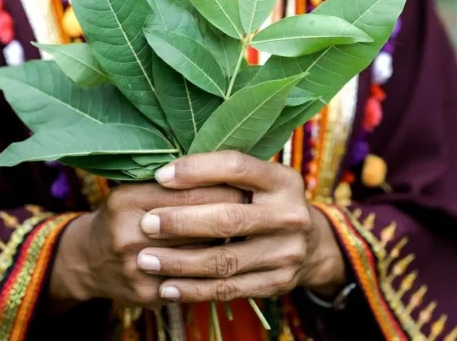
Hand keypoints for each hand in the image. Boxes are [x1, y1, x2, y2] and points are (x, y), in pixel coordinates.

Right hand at [49, 182, 245, 309]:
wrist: (88, 261)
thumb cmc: (124, 214)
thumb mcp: (135, 187)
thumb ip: (172, 181)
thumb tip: (228, 171)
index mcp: (127, 200)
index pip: (189, 192)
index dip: (224, 187)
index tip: (245, 184)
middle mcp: (129, 234)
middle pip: (198, 223)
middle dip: (232, 215)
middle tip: (255, 208)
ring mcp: (137, 268)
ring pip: (200, 255)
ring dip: (227, 244)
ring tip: (247, 232)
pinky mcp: (147, 294)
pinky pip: (193, 281)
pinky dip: (213, 270)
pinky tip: (227, 260)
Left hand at [136, 152, 346, 302]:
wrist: (310, 245)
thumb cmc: (264, 203)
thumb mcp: (257, 180)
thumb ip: (222, 174)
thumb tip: (162, 171)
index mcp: (283, 180)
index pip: (236, 167)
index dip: (196, 170)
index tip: (160, 176)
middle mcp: (291, 215)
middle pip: (228, 219)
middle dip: (181, 222)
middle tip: (146, 225)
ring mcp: (288, 252)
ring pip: (225, 260)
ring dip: (180, 262)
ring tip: (146, 260)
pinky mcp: (279, 283)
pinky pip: (229, 289)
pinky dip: (194, 290)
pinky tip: (167, 287)